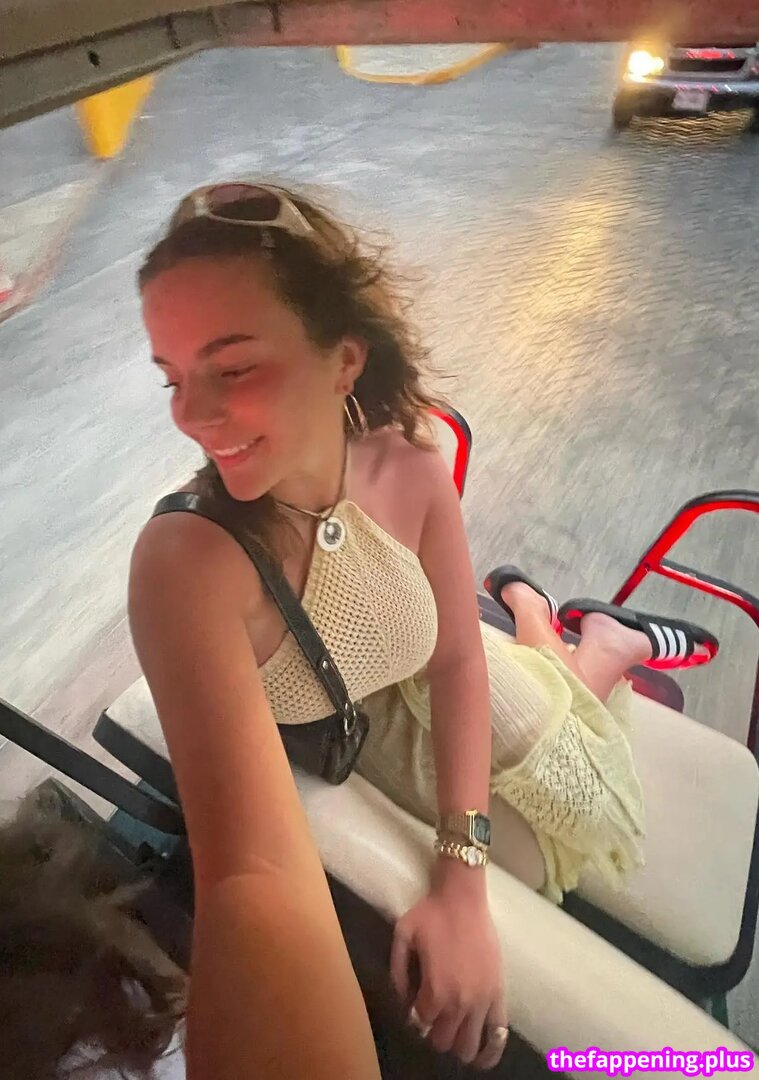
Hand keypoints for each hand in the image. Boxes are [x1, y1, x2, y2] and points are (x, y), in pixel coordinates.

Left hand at [390, 867, 507, 1069]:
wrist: (464, 897)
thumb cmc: (431, 913)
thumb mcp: (402, 936)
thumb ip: (396, 973)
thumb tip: (402, 1001)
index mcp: (434, 990)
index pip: (420, 1024)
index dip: (414, 1017)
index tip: (413, 1006)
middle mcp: (459, 1002)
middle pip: (443, 1040)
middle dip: (433, 1032)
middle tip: (431, 1015)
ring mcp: (482, 1001)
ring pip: (468, 1045)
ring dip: (457, 1043)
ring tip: (452, 1031)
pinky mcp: (498, 994)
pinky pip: (499, 1034)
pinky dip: (490, 1052)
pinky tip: (482, 1060)